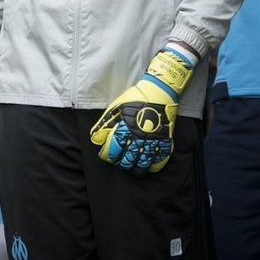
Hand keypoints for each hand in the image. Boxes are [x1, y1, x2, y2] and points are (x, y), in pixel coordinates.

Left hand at [90, 45, 194, 173]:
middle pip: (128, 159)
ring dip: (135, 168)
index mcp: (126, 127)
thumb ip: (105, 123)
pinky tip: (147, 166)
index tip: (105, 156)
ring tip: (131, 167)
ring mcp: (153, 140)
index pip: (114, 149)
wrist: (160, 91)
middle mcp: (139, 136)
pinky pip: (159, 159)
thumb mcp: (116, 107)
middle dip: (120, 164)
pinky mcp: (165, 140)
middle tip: (118, 162)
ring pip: (143, 163)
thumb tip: (94, 138)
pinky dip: (153, 166)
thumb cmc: (136, 98)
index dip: (107, 155)